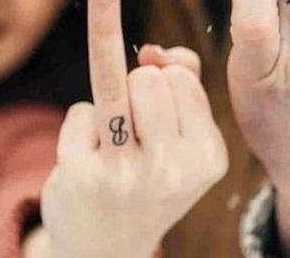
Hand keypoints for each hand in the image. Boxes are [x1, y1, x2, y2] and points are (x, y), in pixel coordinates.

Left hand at [40, 0, 227, 257]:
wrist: (107, 246)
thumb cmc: (151, 175)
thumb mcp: (185, 136)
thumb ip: (186, 77)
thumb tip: (152, 52)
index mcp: (209, 158)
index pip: (182, 78)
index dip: (167, 87)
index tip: (164, 119)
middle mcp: (172, 170)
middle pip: (149, 78)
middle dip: (138, 90)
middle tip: (136, 131)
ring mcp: (124, 174)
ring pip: (116, 81)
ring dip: (112, 101)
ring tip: (115, 138)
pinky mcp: (80, 174)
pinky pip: (80, 111)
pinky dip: (81, 127)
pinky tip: (91, 162)